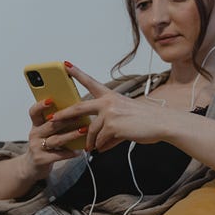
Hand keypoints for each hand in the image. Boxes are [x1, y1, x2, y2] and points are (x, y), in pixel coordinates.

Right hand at [20, 96, 88, 183]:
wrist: (32, 167)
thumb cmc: (44, 146)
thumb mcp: (46, 133)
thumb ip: (55, 123)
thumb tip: (76, 112)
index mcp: (36, 125)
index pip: (34, 112)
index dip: (40, 105)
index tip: (51, 100)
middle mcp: (34, 134)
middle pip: (50, 125)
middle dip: (66, 120)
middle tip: (80, 115)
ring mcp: (37, 147)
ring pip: (56, 139)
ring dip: (71, 135)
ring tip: (83, 131)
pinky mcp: (41, 159)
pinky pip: (58, 155)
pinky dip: (69, 153)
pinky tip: (78, 152)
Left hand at [61, 63, 178, 152]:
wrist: (162, 124)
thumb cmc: (146, 120)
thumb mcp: (126, 116)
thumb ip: (110, 124)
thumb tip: (99, 142)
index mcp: (111, 96)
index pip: (91, 82)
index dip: (77, 73)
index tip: (65, 65)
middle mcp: (108, 102)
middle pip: (79, 108)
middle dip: (63, 115)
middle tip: (52, 119)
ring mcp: (110, 113)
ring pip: (91, 131)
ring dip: (90, 142)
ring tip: (91, 148)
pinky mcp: (113, 126)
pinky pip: (101, 140)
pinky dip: (102, 146)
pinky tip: (103, 149)